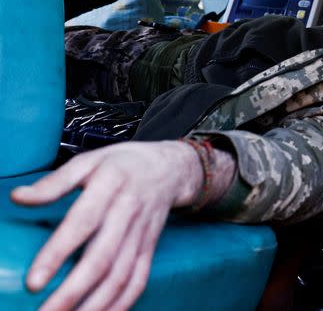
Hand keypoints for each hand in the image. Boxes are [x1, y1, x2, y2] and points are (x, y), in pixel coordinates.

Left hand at [11, 141, 202, 310]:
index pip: (83, 223)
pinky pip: (138, 281)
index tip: (34, 281)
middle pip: (102, 259)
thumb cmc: (123, 164)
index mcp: (111, 187)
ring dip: (94, 305)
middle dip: (71, 292)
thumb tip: (19, 197)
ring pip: (120, 277)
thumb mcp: (89, 161)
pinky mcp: (150, 249)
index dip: (58, 253)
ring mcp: (142, 234)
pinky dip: (121, 304)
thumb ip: (55, 181)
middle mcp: (128, 213)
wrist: (170, 169)